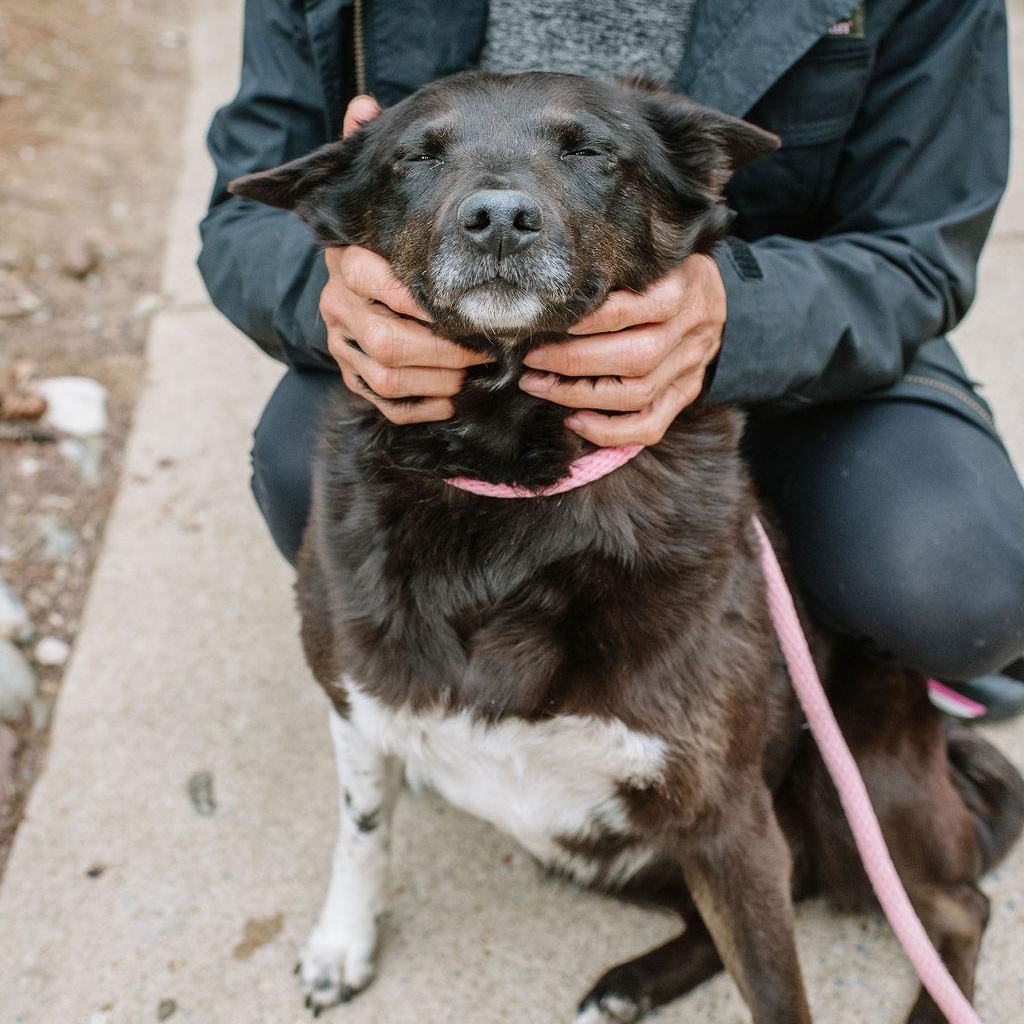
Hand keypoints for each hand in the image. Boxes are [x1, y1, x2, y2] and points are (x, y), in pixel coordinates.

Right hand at [320, 96, 489, 423]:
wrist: (355, 293)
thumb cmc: (387, 246)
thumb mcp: (382, 205)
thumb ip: (375, 160)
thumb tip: (364, 103)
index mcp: (346, 264)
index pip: (377, 284)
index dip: (422, 301)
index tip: (461, 305)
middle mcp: (338, 308)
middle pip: (390, 342)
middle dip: (444, 351)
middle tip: (483, 350)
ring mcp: (344, 349)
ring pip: (390, 378)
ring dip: (439, 380)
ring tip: (471, 373)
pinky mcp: (354, 380)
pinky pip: (388, 405)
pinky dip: (425, 406)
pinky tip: (451, 395)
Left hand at [519, 255, 725, 445]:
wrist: (715, 298)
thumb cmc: (666, 272)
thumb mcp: (651, 256)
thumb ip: (617, 271)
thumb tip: (554, 291)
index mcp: (683, 288)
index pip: (636, 307)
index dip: (592, 318)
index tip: (552, 319)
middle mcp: (691, 331)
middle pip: (635, 357)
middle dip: (574, 362)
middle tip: (532, 359)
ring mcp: (689, 368)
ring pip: (637, 394)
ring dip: (580, 395)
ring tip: (540, 385)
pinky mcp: (684, 395)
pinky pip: (650, 426)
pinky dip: (609, 431)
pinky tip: (574, 421)